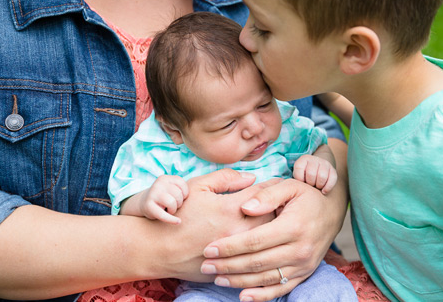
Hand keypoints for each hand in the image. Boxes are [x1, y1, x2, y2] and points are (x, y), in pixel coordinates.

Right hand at [139, 175, 189, 223]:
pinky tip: (178, 222)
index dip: (184, 195)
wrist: (144, 203)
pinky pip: (163, 214)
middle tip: (172, 206)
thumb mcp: (173, 189)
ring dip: (173, 210)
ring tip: (169, 210)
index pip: (184, 186)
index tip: (178, 199)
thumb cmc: (165, 198)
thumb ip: (185, 189)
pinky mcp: (148, 205)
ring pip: (172, 203)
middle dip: (178, 203)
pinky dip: (171, 220)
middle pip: (178, 195)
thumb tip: (210, 186)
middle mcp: (159, 183)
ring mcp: (152, 193)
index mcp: (167, 178)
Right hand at [153, 169, 273, 281]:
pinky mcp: (234, 265)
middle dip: (280, 207)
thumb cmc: (178, 214)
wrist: (158, 248)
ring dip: (276, 227)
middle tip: (284, 202)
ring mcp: (237, 251)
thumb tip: (252, 177)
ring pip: (270, 238)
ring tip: (278, 219)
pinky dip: (264, 246)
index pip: (266, 193)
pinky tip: (264, 239)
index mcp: (231, 208)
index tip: (279, 185)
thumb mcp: (197, 187)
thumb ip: (226, 178)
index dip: (275, 186)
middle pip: (275, 216)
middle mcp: (238, 230)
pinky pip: (259, 255)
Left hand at [201, 178, 345, 301]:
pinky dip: (262, 295)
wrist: (333, 210)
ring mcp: (304, 264)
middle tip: (206, 265)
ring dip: (239, 281)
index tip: (209, 248)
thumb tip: (244, 208)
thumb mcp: (289, 186)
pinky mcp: (306, 272)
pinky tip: (242, 296)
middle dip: (228, 265)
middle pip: (257, 262)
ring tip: (217, 278)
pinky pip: (282, 288)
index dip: (230, 247)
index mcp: (294, 226)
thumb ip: (266, 194)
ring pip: (266, 278)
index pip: (255, 241)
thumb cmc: (307, 196)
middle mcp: (301, 248)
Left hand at [292, 154, 337, 193]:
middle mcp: (314, 160)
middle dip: (310, 183)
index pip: (299, 170)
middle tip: (309, 186)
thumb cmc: (304, 176)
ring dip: (319, 185)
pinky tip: (324, 191)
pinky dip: (328, 187)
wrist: (318, 167)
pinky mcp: (333, 169)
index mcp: (303, 160)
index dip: (300, 179)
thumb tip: (288, 188)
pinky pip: (332, 179)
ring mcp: (324, 164)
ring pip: (322, 176)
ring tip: (316, 187)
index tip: (301, 182)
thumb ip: (293, 180)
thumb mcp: (297, 175)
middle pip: (311, 174)